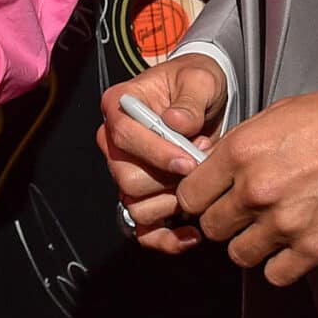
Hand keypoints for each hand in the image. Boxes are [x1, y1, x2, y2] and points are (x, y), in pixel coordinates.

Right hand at [99, 54, 227, 254]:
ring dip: (172, 203)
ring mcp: (125, 172)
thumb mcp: (199, 79)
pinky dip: (166, 238)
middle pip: (127, 178)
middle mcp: (113, 142)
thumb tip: (177, 123)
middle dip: (169, 179)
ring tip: (199, 184)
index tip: (190, 160)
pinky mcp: (142, 195)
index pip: (124, 136)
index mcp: (119, 106)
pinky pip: (143, 230)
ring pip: (135, 205)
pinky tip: (191, 233)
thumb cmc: (196, 83)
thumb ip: (190, 99)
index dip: (157, 152)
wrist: (204, 99)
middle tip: (200, 166)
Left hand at [177, 89, 317, 284]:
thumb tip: (213, 167)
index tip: (208, 198)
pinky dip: (280, 264)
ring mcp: (283, 223)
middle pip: (211, 227)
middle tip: (242, 212)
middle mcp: (256, 190)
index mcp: (241, 152)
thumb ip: (240, 145)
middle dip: (224, 220)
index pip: (190, 193)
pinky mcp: (312, 248)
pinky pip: (275, 274)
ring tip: (269, 228)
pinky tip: (290, 246)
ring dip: (250, 244)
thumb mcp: (276, 116)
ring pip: (239, 254)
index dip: (198, 197)